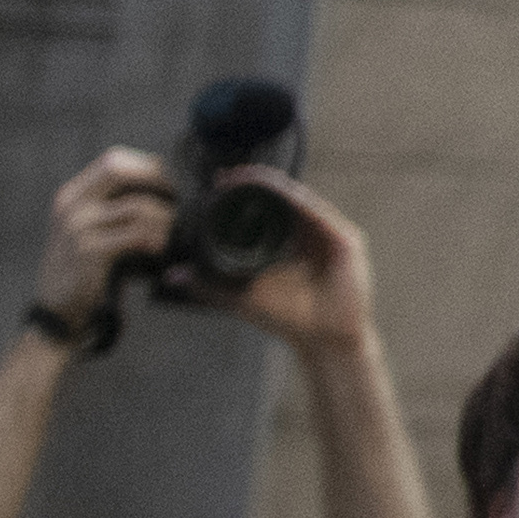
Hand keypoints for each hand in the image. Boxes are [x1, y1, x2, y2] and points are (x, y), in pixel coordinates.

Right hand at [38, 147, 174, 316]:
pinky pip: (136, 234)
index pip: (114, 160)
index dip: (148, 166)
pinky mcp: (89, 250)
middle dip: (157, 181)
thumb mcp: (93, 230)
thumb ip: (117, 208)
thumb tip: (170, 191)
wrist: (58, 310)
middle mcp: (71, 205)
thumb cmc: (87, 270)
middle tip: (178, 203)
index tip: (171, 184)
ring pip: (137, 205)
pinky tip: (159, 250)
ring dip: (165, 219)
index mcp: (72, 195)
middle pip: (119, 168)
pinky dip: (156, 239)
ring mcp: (77, 227)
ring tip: (173, 234)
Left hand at [206, 167, 380, 355]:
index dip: (244, 194)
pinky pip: (319, 214)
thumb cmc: (290, 319)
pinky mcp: (345, 242)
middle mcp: (310, 234)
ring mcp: (329, 235)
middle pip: (282, 198)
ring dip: (273, 185)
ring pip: (300, 200)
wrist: (325, 341)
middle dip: (254, 183)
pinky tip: (279, 191)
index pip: (267, 209)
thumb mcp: (242, 298)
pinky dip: (298, 201)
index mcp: (289, 243)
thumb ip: (209, 286)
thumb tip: (172, 275)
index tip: (218, 185)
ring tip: (245, 177)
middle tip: (225, 176)